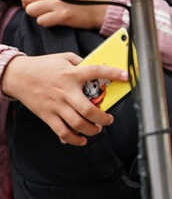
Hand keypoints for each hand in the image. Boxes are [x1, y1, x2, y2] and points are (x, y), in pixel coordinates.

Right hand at [2, 53, 127, 145]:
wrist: (17, 76)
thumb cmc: (44, 66)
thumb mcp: (64, 57)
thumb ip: (82, 62)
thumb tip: (99, 69)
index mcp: (72, 74)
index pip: (96, 72)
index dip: (113, 74)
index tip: (127, 76)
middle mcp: (65, 91)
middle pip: (88, 110)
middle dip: (103, 118)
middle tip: (109, 119)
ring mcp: (56, 105)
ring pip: (77, 124)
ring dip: (91, 130)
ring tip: (98, 129)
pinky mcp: (47, 115)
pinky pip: (61, 132)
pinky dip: (73, 139)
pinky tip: (81, 140)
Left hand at [21, 0, 109, 29]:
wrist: (103, 9)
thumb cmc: (88, 0)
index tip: (38, 3)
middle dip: (31, 6)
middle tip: (41, 10)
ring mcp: (58, 4)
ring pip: (31, 11)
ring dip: (38, 15)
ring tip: (49, 16)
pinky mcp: (63, 16)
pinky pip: (42, 21)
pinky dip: (46, 23)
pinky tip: (55, 22)